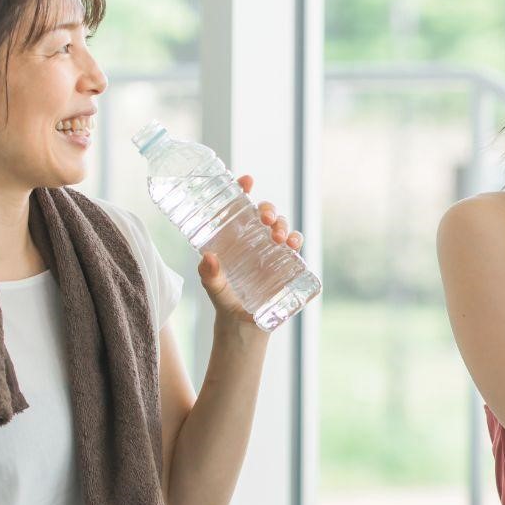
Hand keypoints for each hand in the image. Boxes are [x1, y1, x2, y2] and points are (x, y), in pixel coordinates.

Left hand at [199, 174, 305, 324]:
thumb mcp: (212, 287)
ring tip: (278, 235)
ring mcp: (273, 251)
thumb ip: (208, 274)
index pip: (240, 207)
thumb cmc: (225, 299)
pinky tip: (293, 244)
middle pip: (265, 214)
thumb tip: (208, 257)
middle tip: (265, 217)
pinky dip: (297, 240)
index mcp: (234, 236)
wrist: (243, 324)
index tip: (247, 180)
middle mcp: (255, 239)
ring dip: (283, 225)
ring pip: (282, 227)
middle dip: (268, 209)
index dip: (243, 190)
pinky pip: (296, 247)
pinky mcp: (287, 264)